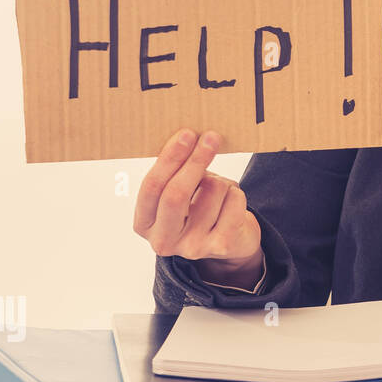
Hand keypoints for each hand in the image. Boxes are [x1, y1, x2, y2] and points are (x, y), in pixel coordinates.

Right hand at [133, 128, 261, 274]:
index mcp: (144, 224)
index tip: (186, 134)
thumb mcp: (179, 194)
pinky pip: (235, 200)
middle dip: (195, 160)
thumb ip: (175, 173)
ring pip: (213, 190)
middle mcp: (163, 241)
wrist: (230, 243)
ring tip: (219, 193)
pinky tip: (231, 204)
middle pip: (176, 193)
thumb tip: (188, 138)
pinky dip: (237, 192)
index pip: (152, 187)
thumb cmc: (199, 207)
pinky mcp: (222, 245)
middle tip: (211, 137)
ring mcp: (193, 247)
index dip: (170, 158)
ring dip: (222, 181)